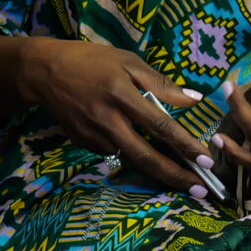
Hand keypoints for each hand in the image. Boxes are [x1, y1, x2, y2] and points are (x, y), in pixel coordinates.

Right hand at [15, 40, 207, 192]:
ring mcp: (94, 136)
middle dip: (176, 176)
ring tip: (183, 181)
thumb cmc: (91, 60)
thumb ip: (160, 83)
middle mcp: (108, 121)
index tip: (207, 161)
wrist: (43, 71)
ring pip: (131, 161)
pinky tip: (150, 160)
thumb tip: (194, 99)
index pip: (160, 126)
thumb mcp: (127, 61)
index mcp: (122, 95)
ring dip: (158, 174)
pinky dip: (134, 158)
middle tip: (201, 190)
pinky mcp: (84, 144)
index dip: (185, 146)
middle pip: (146, 157)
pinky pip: (115, 154)